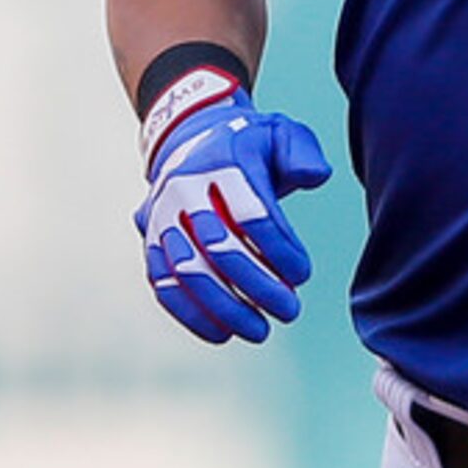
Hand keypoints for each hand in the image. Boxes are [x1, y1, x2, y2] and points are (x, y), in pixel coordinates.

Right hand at [133, 78, 329, 344]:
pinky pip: (164, 283)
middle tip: (290, 311)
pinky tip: (222, 334)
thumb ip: (303, 153)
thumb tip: (316, 177)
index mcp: (223, 162)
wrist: (192, 139)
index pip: (252, 213)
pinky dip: (191, 313)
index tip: (303, 275)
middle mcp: (184, 188)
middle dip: (257, 286)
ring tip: (260, 331)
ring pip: (188, 271)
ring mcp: (161, 215)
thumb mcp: (282, 134)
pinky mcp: (151, 241)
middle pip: (219, 246)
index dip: (279, 250)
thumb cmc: (250, 145)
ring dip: (225, 308)